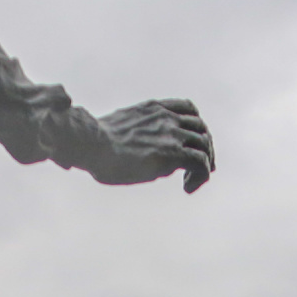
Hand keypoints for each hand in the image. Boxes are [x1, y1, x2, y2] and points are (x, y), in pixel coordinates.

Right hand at [80, 99, 213, 191]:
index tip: (190, 144)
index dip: (195, 127)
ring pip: (205, 146)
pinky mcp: (172, 153)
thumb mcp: (119, 127)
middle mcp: (167, 117)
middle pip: (201, 129)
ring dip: (204, 164)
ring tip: (192, 181)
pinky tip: (187, 188)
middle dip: (204, 148)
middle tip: (198, 168)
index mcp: (154, 108)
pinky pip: (200, 162)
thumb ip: (135, 133)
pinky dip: (201, 175)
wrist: (91, 143)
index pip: (188, 109)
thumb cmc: (94, 142)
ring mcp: (171, 133)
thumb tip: (134, 147)